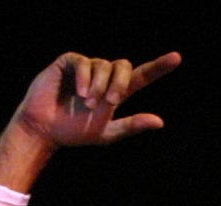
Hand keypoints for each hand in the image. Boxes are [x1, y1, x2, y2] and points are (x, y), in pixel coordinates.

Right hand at [0, 51, 182, 191]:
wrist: (44, 129)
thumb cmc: (72, 132)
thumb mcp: (105, 133)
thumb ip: (131, 126)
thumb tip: (160, 121)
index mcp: (116, 93)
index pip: (141, 76)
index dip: (159, 67)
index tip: (176, 58)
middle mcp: (104, 77)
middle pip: (124, 67)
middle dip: (119, 83)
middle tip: (109, 102)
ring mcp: (87, 68)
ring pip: (104, 65)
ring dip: (99, 85)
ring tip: (86, 103)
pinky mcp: (70, 62)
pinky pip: (84, 62)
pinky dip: (85, 77)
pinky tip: (80, 93)